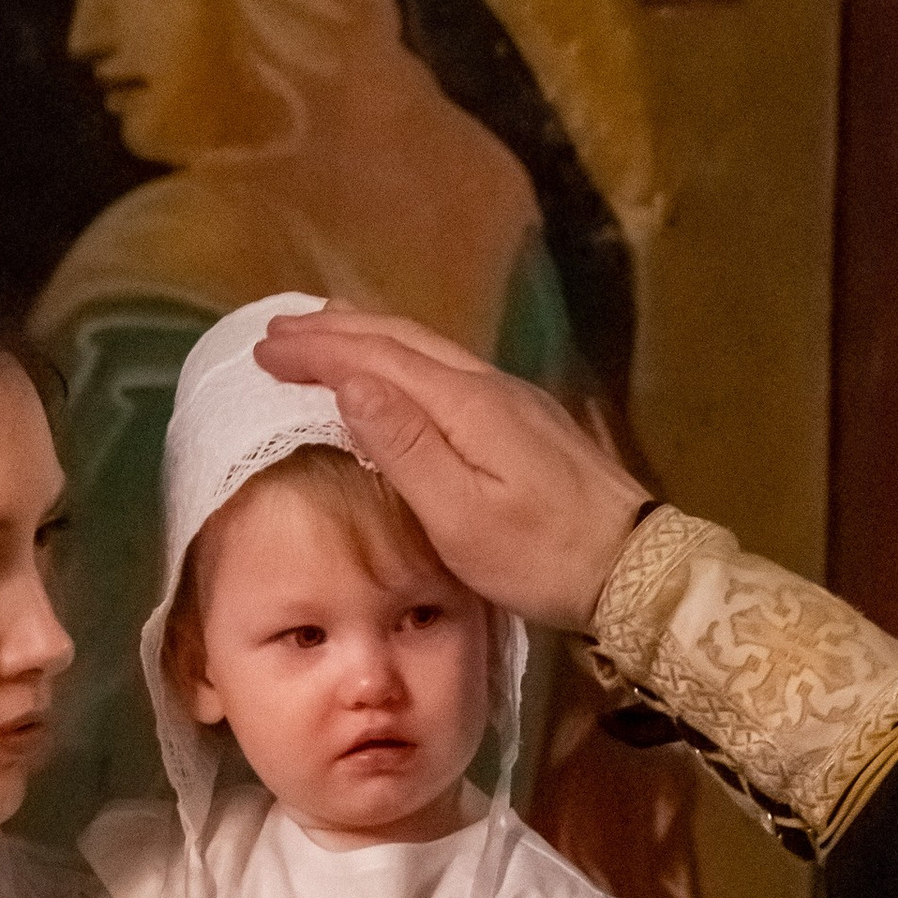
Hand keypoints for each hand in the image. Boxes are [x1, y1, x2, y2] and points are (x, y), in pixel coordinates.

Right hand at [251, 305, 649, 625]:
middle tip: (276, 331)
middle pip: (402, 340)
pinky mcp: (524, 419)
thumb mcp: (462, 515)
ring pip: (426, 348)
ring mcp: (510, 398)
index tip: (263, 349)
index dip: (318, 350)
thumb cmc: (542, 556)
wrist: (634, 567)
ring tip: (323, 330)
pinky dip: (402, 358)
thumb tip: (349, 384)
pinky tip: (394, 371)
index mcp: (466, 404)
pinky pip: (445, 368)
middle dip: (335, 331)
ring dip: (368, 337)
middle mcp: (487, 385)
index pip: (378, 358)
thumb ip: (405, 447)